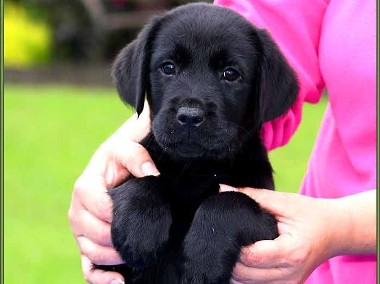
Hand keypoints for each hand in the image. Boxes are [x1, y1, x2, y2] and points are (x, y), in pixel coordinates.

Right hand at [68, 106, 158, 283]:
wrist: (116, 166)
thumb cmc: (121, 158)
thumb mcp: (128, 149)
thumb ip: (138, 158)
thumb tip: (152, 173)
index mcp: (84, 188)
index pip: (97, 209)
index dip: (116, 216)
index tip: (137, 217)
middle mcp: (77, 212)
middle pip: (94, 234)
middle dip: (117, 238)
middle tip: (141, 238)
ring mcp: (80, 230)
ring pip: (91, 252)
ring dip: (112, 258)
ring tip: (135, 255)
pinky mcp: (86, 243)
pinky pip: (87, 267)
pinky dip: (100, 278)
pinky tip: (120, 281)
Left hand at [219, 185, 375, 283]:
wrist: (335, 232)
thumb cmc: (311, 215)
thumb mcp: (284, 201)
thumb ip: (252, 196)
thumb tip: (223, 189)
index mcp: (292, 252)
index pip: (251, 256)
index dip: (234, 243)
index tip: (228, 230)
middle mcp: (290, 274)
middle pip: (244, 274)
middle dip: (230, 256)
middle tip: (226, 237)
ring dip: (235, 267)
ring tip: (235, 246)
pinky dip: (245, 274)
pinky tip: (244, 258)